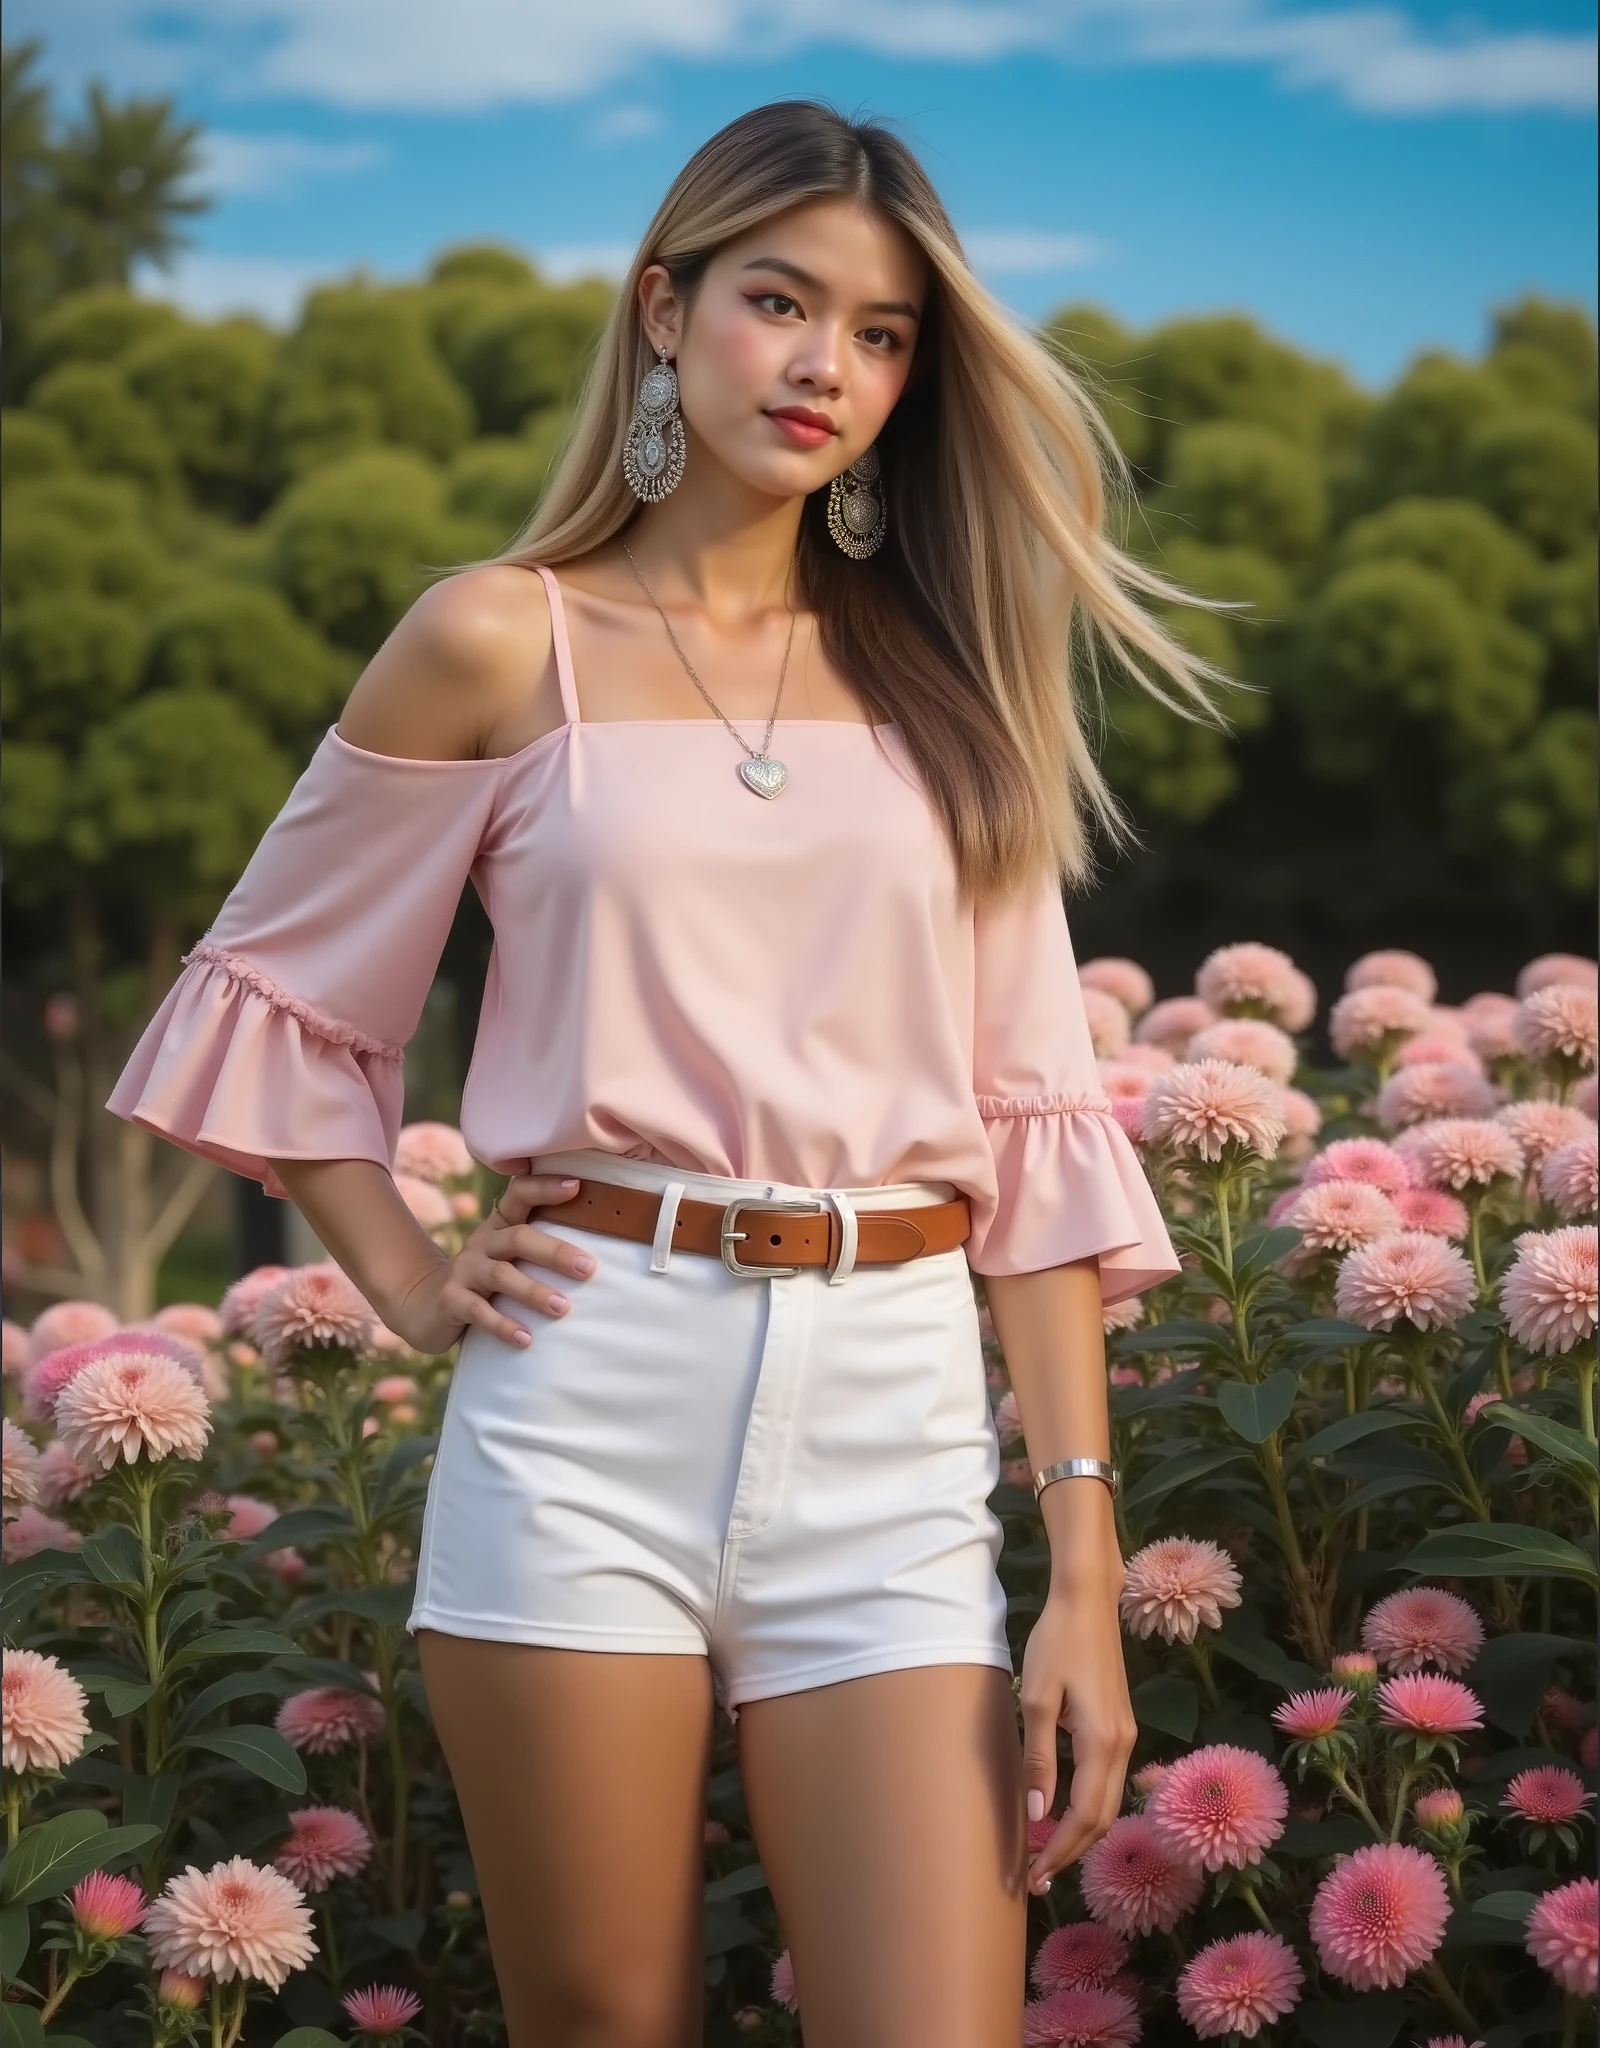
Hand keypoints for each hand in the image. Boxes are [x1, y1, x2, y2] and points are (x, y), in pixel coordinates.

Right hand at [385, 1172, 597, 1355]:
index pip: (520, 1194)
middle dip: (555, 1252)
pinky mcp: (451, 1300)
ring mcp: (464, 1270)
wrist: (427, 1306)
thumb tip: (600, 1256)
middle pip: (518, 1237)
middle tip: (588, 1268)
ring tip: (563, 1308)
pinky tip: (526, 1338)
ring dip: (534, 1291)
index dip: (545, 1188)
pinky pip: (477, 1311)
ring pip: (500, 1275)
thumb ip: (540, 1248)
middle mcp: (482, 1241)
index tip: (577, 1186)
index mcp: (500, 1225)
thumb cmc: (487, 1281)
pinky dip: (503, 1325)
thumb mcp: (509, 1257)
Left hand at [1019, 1550, 1136, 1894]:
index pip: (1085, 1815)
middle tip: (1035, 1876)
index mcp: (1102, 1741)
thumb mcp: (1037, 1698)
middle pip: (1103, 1817)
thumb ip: (1039, 1757)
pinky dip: (1087, 1804)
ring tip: (1045, 1851)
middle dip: (1070, 1850)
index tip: (1033, 1873)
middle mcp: (1123, 1744)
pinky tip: (1063, 1809)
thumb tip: (1037, 1810)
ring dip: (1079, 1830)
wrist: (1088, 1599)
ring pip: (1108, 1801)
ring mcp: (1126, 1734)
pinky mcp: (1120, 1723)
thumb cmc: (1057, 1642)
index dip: (1060, 1849)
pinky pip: (1107, 1779)